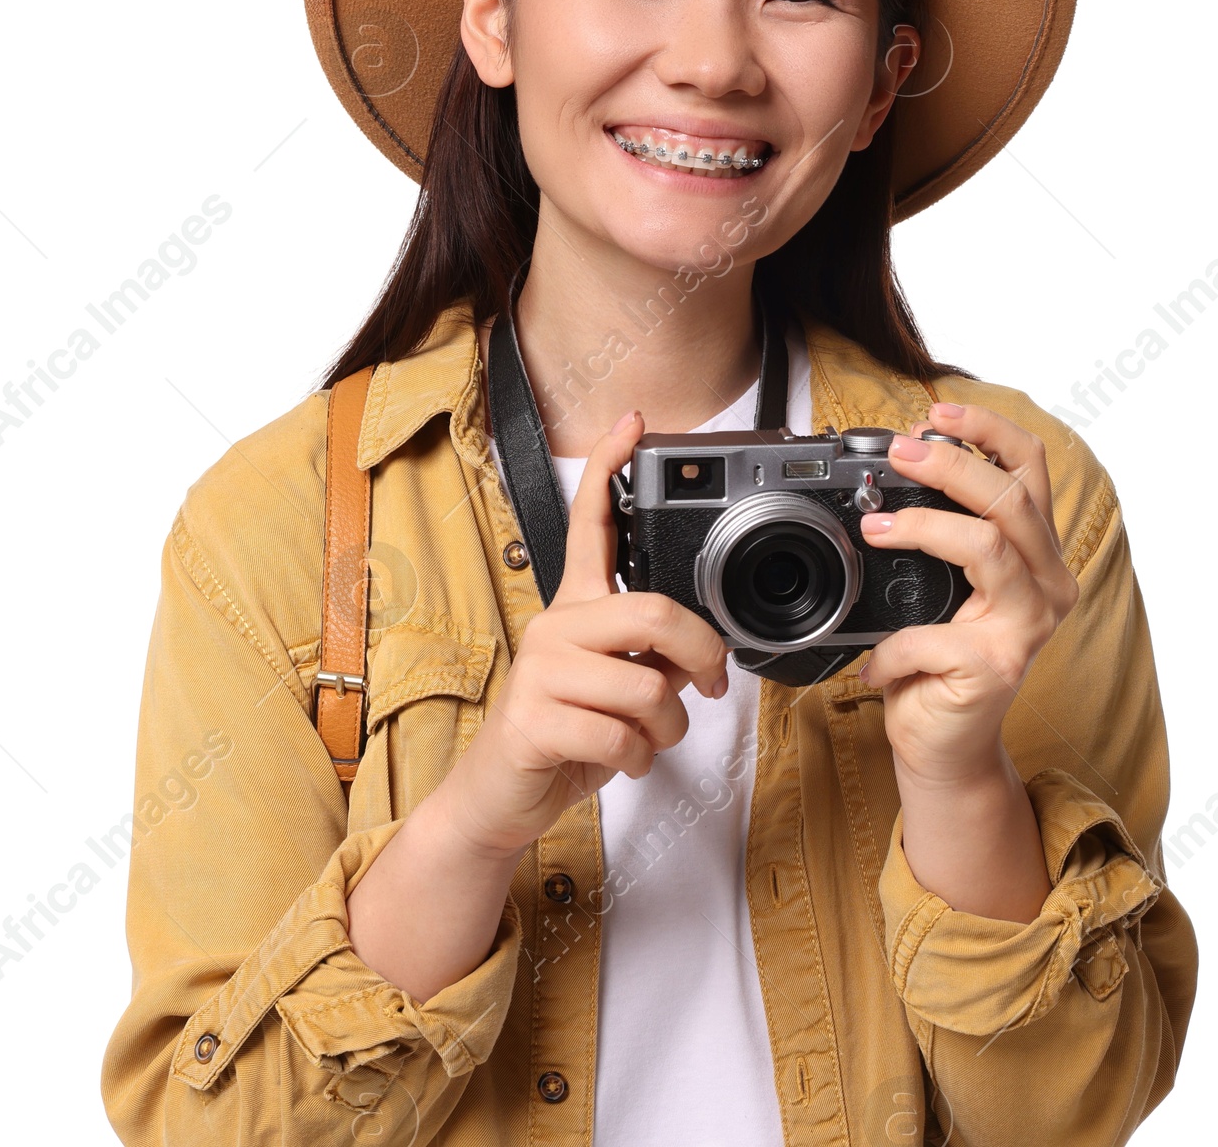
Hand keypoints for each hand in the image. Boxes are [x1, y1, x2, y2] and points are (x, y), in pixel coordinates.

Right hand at [436, 410, 729, 860]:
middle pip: (651, 612)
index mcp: (576, 607)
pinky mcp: (534, 719)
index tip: (632, 423)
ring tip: (646, 740)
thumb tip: (704, 652)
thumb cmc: (567, 733)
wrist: (503, 795)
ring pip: (648, 687)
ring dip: (667, 729)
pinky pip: (621, 736)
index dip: (609, 468)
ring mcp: (541, 670)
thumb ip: (655, 656)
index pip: (591, 524)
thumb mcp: (617, 686)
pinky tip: (616, 760)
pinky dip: (637, 761)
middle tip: (713, 683)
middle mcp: (556, 625)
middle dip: (701, 654)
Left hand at [857, 401, 1079, 787]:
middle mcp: (1047, 584)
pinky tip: (876, 660)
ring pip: (988, 547)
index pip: (1032, 468)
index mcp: (1035, 553)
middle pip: (1012, 498)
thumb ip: (938, 532)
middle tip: (897, 454)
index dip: (988, 429)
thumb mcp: (941, 583)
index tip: (937, 412)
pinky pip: (934, 633)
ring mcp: (1028, 626)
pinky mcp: (999, 666)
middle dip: (950, 463)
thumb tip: (894, 469)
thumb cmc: (938, 660)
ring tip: (875, 529)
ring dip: (924, 527)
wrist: (945, 746)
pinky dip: (893, 644)